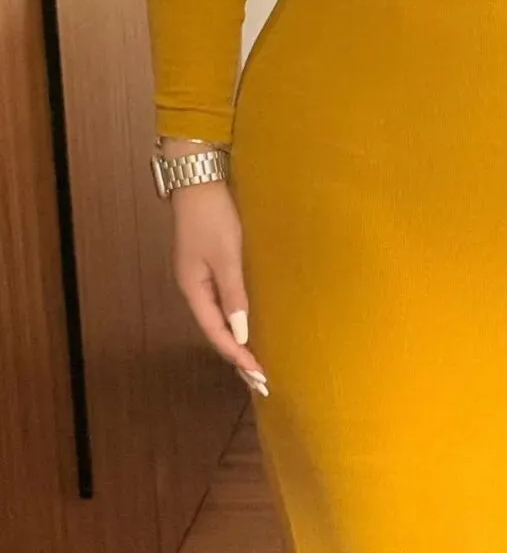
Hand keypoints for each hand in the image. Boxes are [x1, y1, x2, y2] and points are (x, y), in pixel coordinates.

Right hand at [170, 179, 269, 396]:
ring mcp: (199, 276)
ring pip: (218, 316)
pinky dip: (235, 317)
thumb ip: (234, 293)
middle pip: (215, 329)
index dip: (236, 354)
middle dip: (236, 354)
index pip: (216, 332)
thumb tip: (240, 332)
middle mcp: (193, 287)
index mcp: (193, 289)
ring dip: (236, 338)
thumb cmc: (213, 216)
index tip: (258, 374)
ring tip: (255, 360)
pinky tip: (247, 323)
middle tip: (260, 379)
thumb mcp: (226, 255)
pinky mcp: (207, 263)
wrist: (198, 181)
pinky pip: (222, 300)